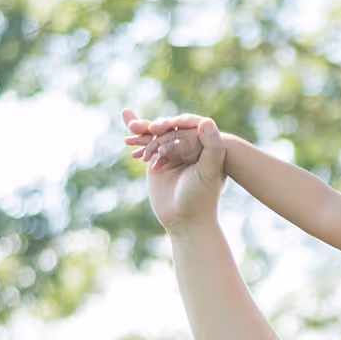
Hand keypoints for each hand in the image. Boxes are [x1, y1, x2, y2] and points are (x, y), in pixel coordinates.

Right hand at [122, 108, 225, 230]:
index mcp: (203, 145)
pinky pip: (148, 146)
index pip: (188, 128)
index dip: (175, 124)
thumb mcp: (209, 170)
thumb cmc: (202, 197)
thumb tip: (206, 120)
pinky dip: (138, 140)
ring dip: (143, 130)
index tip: (163, 127)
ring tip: (132, 124)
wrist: (185, 220)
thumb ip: (212, 145)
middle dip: (156, 126)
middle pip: (171, 130)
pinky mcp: (159, 160)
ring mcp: (173, 153)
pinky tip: (128, 134)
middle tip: (145, 126)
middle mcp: (189, 146)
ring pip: (157, 137)